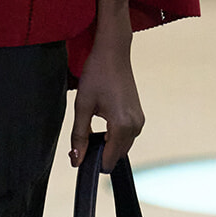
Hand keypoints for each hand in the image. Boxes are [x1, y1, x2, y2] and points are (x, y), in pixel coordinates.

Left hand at [71, 0, 144, 170]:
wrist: (113, 53)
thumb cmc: (97, 75)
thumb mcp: (82, 107)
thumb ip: (79, 137)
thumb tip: (76, 161)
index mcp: (122, 125)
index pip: (109, 159)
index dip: (93, 163)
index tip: (78, 159)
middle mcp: (135, 125)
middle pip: (117, 155)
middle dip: (100, 154)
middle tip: (80, 143)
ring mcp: (139, 120)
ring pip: (122, 146)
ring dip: (107, 145)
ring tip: (90, 129)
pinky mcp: (139, 115)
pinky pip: (127, 136)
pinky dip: (114, 136)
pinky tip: (101, 122)